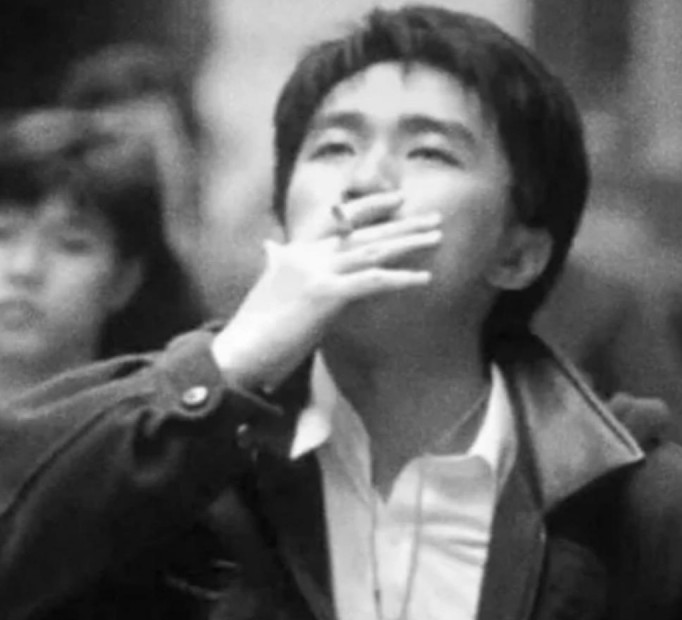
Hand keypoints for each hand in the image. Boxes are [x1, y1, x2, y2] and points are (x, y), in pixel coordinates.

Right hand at [212, 192, 441, 391]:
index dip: (371, 207)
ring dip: (408, 243)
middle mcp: (306, 254)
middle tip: (434, 217)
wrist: (237, 352)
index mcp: (296, 251)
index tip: (399, 200)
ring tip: (438, 237)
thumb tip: (269, 245)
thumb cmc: (255, 327)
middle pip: (362, 232)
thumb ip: (275, 262)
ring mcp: (315, 271)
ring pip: (371, 250)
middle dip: (401, 224)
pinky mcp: (323, 294)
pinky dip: (400, 278)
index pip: (338, 220)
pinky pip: (371, 281)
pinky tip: (424, 277)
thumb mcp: (268, 286)